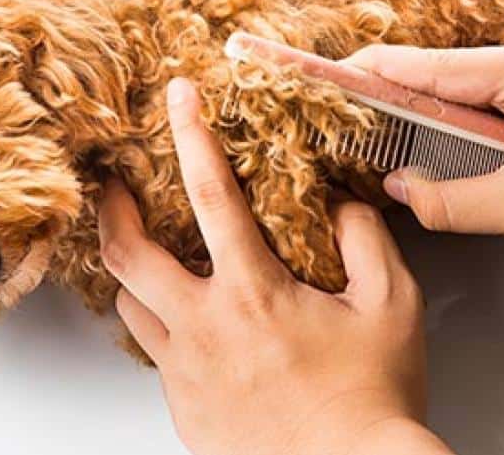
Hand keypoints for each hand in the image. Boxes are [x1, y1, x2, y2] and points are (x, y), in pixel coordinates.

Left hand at [98, 78, 452, 454]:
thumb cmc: (371, 397)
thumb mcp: (392, 305)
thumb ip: (366, 241)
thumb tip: (341, 206)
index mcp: (252, 292)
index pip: (209, 194)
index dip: (191, 135)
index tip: (178, 98)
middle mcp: (204, 326)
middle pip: (127, 253)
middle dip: (112, 208)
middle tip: (114, 185)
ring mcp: (185, 369)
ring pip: (131, 303)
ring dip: (137, 272)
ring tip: (153, 256)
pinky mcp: (182, 405)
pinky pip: (154, 350)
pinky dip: (161, 322)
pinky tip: (190, 321)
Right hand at [345, 29, 503, 263]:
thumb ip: (454, 200)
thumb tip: (397, 188)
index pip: (433, 68)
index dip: (371, 73)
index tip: (323, 73)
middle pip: (441, 73)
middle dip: (389, 96)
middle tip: (340, 115)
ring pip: (459, 90)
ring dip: (418, 114)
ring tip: (369, 130)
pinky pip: (482, 103)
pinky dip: (449, 124)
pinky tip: (421, 141)